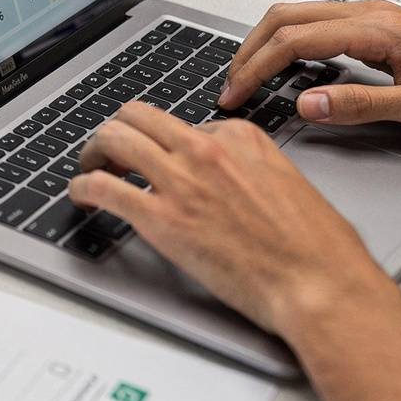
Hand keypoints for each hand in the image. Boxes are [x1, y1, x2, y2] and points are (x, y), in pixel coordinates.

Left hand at [69, 105, 400, 400]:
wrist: (319, 284)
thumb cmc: (318, 249)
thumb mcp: (289, 183)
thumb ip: (253, 170)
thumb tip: (234, 178)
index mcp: (241, 136)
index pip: (184, 123)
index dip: (168, 144)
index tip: (161, 159)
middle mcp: (206, 148)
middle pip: (138, 116)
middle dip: (118, 130)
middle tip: (109, 150)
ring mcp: (180, 180)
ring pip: (113, 138)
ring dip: (94, 151)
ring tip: (90, 167)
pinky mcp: (161, 217)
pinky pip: (102, 187)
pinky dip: (82, 187)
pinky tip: (80, 195)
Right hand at [221, 0, 400, 129]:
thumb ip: (360, 106)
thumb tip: (307, 104)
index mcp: (376, 30)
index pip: (294, 41)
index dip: (256, 69)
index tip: (235, 95)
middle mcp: (369, 13)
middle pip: (284, 18)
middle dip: (248, 51)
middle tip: (231, 86)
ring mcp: (372, 14)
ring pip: (298, 16)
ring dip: (265, 44)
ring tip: (250, 78)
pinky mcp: (377, 24)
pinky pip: (317, 24)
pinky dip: (288, 42)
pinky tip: (286, 68)